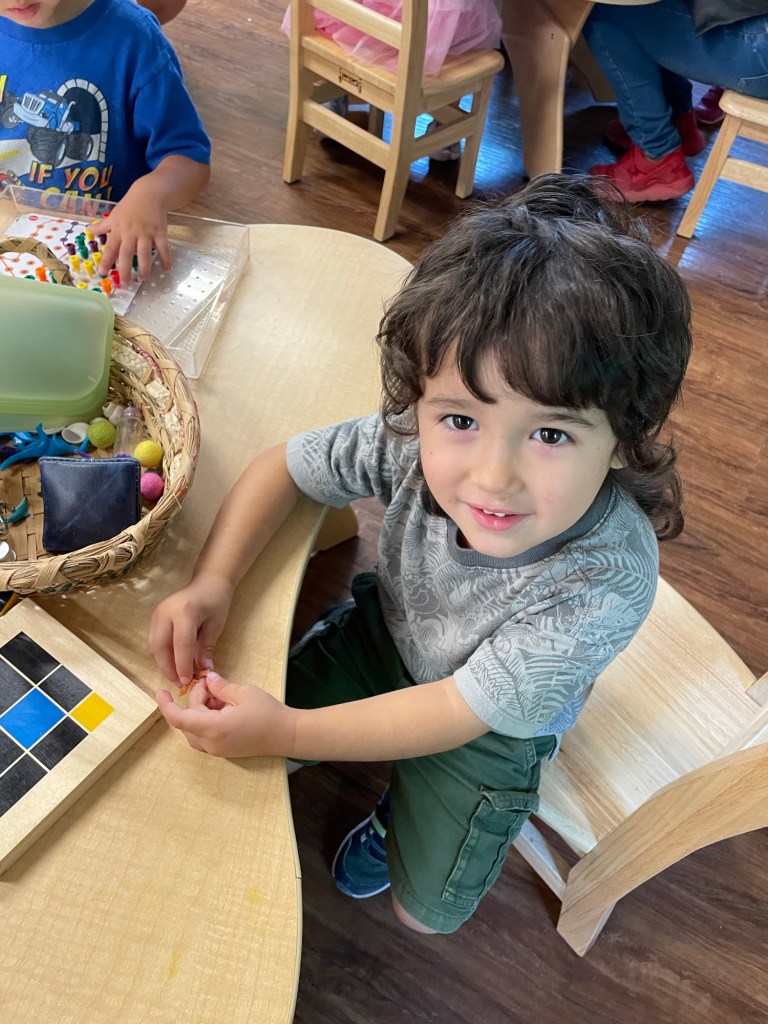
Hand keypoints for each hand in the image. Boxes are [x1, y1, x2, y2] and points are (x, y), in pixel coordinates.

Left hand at [93, 174, 172, 284]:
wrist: (149, 194)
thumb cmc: (130, 206)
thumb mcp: (114, 215)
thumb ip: (102, 226)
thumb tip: (88, 230)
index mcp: (119, 230)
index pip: (110, 248)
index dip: (106, 261)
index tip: (102, 273)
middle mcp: (131, 233)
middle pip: (126, 254)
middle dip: (125, 270)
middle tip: (124, 284)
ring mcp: (146, 233)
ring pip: (144, 253)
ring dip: (144, 267)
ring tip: (144, 278)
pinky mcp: (160, 233)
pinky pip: (163, 248)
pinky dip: (165, 259)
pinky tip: (166, 269)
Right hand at [148, 573, 234, 685]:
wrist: (208, 582)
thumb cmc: (216, 602)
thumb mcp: (215, 626)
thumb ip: (206, 649)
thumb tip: (204, 672)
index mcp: (184, 611)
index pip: (180, 644)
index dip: (182, 665)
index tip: (187, 682)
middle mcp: (166, 612)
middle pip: (160, 646)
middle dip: (168, 668)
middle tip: (179, 683)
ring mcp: (157, 614)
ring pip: (153, 646)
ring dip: (163, 663)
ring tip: (176, 676)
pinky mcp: (154, 618)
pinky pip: (154, 641)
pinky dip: (161, 655)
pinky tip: (172, 663)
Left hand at [157, 671, 294, 757]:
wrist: (287, 734)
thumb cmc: (267, 713)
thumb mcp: (243, 692)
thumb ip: (220, 686)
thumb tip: (208, 680)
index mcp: (213, 728)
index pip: (179, 719)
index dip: (167, 705)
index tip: (161, 691)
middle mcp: (211, 743)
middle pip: (188, 721)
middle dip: (195, 701)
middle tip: (212, 684)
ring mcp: (217, 750)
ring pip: (194, 729)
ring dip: (200, 711)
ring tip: (220, 697)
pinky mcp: (223, 751)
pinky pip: (204, 736)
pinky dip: (207, 720)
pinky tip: (223, 708)